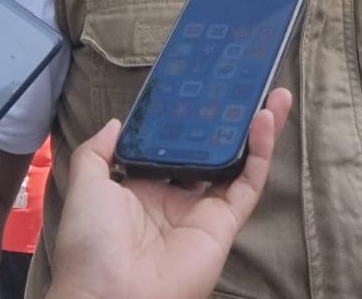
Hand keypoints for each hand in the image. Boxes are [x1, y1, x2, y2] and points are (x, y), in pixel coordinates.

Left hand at [44, 88, 293, 298]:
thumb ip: (97, 151)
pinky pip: (248, 183)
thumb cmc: (91, 243)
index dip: (190, 115)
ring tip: (275, 93)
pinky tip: (265, 120)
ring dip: (258, 128)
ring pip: (239, 161)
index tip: (204, 83)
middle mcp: (176, 195)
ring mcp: (203, 209)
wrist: (110, 295)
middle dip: (231, 118)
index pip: (174, 142)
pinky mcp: (224, 224)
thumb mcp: (85, 185)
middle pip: (212, 147)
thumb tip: (115, 121)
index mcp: (142, 186)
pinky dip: (261, 152)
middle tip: (249, 84)